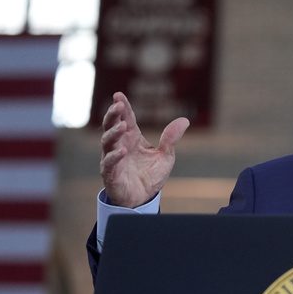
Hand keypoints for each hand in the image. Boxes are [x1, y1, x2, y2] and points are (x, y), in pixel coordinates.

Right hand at [100, 92, 188, 207]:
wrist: (143, 198)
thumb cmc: (150, 175)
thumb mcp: (165, 156)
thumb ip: (171, 139)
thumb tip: (185, 120)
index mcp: (132, 138)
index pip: (125, 119)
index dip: (122, 107)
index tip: (119, 95)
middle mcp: (119, 145)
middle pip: (112, 126)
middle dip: (113, 115)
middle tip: (118, 105)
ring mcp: (113, 159)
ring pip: (107, 142)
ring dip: (113, 133)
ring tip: (123, 126)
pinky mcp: (111, 174)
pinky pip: (109, 163)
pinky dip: (114, 156)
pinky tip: (122, 151)